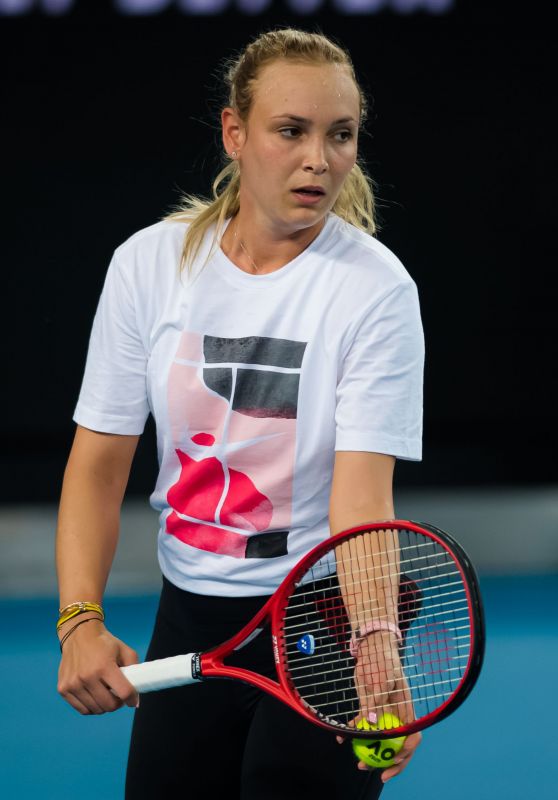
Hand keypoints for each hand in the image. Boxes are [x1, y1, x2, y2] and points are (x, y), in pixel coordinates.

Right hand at [57, 618, 138, 713]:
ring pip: (96, 710)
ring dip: (104, 706)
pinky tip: (94, 696)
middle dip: (117, 703)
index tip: (132, 700)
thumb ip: (134, 669)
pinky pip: (82, 709)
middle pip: (109, 705)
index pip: (123, 692)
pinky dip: (91, 707)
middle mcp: (87, 677)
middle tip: (117, 695)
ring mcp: (73, 684)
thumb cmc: (103, 643)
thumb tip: (136, 698)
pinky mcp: (63, 689)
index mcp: (104, 666)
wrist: (79, 634)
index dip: (131, 699)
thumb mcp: (124, 650)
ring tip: (106, 694)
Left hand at [336, 630, 420, 779]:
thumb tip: (372, 724)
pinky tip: (341, 738)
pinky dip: (352, 733)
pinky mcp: (368, 709)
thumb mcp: (381, 678)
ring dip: (369, 752)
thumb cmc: (382, 660)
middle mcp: (395, 714)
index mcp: (405, 708)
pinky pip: (362, 726)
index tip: (393, 760)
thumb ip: (376, 701)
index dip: (406, 751)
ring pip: (378, 739)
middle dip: (388, 761)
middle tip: (375, 771)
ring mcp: (382, 713)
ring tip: (358, 762)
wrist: (371, 647)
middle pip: (397, 744)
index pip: (412, 735)